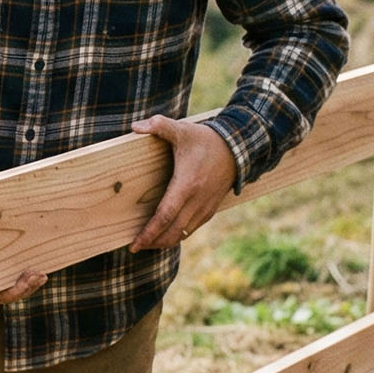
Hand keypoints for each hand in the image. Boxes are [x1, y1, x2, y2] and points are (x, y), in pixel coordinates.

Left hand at [127, 115, 236, 251]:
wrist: (239, 148)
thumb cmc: (206, 140)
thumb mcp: (182, 129)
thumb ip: (159, 125)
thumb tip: (135, 127)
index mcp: (187, 185)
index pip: (165, 216)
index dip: (149, 232)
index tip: (134, 243)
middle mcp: (197, 201)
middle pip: (172, 231)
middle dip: (153, 242)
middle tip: (135, 247)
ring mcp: (205, 207)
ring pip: (183, 233)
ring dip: (165, 242)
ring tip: (147, 243)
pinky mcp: (211, 209)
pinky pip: (192, 229)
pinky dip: (178, 235)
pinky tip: (166, 234)